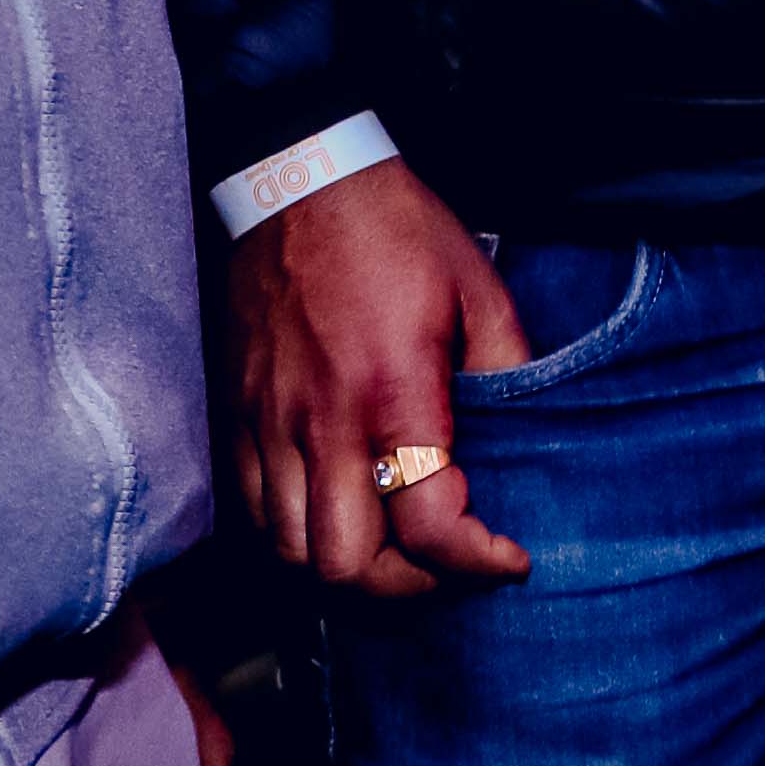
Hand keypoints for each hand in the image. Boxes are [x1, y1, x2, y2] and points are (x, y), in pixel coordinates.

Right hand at [228, 161, 538, 598]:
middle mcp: (323, 421)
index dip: (475, 561)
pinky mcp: (236, 416)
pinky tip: (335, 519)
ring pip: (290, 553)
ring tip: (393, 553)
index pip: (428, 525)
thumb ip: (507, 369)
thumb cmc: (395, 229)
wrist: (297, 178)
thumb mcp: (478, 288)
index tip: (507, 558)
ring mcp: (269, 424)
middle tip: (445, 565)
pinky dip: (293, 538)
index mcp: (393, 391)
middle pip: (346, 566)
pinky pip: (251, 514)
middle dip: (407, 587)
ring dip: (346, 571)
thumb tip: (528, 434)